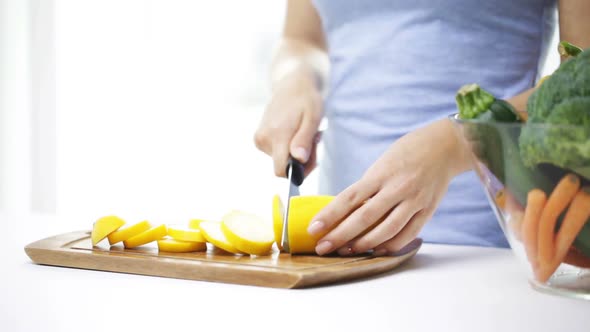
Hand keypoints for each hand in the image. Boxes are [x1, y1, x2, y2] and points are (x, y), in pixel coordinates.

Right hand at [254, 67, 322, 176]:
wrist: (291, 84)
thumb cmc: (307, 100)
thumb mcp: (312, 118)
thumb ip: (304, 140)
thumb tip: (298, 160)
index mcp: (276, 135)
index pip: (281, 170)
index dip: (299, 171)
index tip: (312, 158)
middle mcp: (263, 139)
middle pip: (283, 166)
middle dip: (302, 159)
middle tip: (314, 139)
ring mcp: (260, 139)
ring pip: (282, 160)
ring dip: (298, 151)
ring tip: (305, 132)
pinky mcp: (260, 139)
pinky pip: (277, 153)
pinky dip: (290, 147)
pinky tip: (296, 132)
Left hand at [307, 119, 471, 255]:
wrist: (445, 146)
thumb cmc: (407, 152)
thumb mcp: (381, 163)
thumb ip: (367, 187)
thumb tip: (345, 211)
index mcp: (381, 173)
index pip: (349, 198)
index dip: (329, 215)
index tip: (313, 228)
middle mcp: (397, 188)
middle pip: (364, 218)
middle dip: (340, 235)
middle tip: (323, 247)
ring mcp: (414, 200)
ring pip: (386, 230)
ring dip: (364, 244)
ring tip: (347, 251)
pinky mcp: (427, 210)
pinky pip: (407, 234)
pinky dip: (390, 245)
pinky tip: (377, 250)